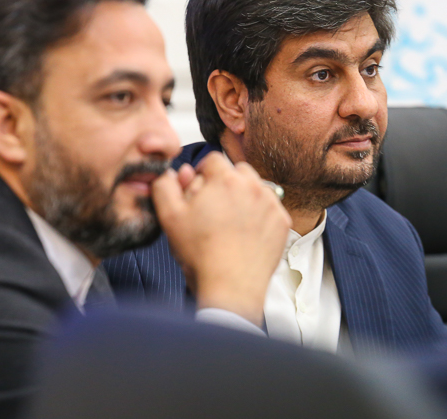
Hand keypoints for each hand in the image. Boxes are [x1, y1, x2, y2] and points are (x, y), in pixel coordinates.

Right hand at [152, 152, 290, 325]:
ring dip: (243, 197)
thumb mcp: (170, 216)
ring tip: (229, 221)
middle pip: (237, 171)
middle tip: (213, 207)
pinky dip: (259, 214)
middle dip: (224, 183)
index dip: (201, 173)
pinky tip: (245, 232)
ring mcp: (271, 204)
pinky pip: (269, 207)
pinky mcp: (282, 222)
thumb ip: (165, 186)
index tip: (198, 190)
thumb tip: (169, 173)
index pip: (212, 159)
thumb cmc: (202, 254)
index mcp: (225, 180)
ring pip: (255, 187)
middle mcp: (252, 186)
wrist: (231, 286)